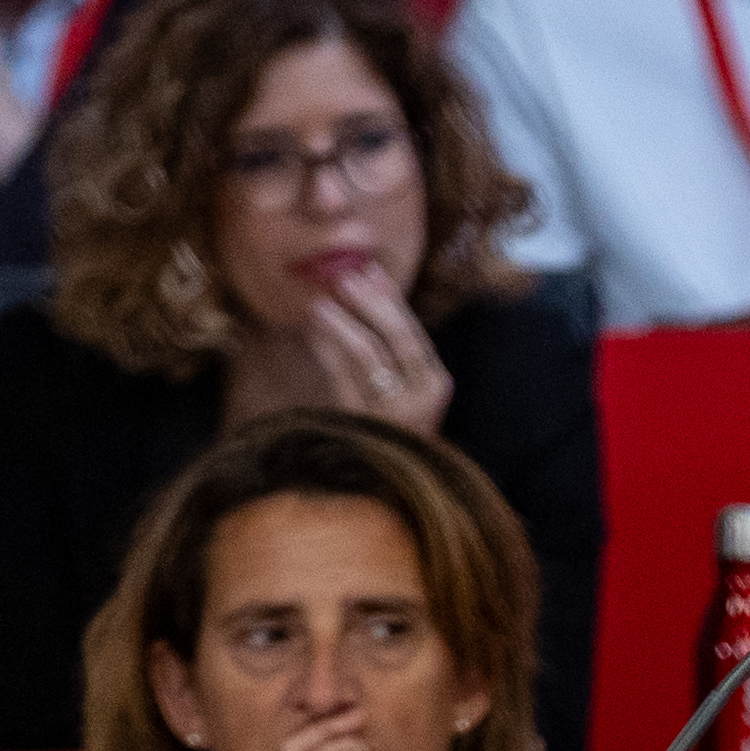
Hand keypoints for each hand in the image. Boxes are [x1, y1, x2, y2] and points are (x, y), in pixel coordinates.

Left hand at [301, 264, 451, 436]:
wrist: (390, 480)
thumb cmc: (397, 423)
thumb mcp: (407, 383)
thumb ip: (394, 337)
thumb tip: (374, 278)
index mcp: (436, 383)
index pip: (413, 332)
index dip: (390, 299)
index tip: (369, 270)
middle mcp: (420, 397)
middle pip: (396, 338)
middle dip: (368, 304)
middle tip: (344, 279)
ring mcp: (392, 411)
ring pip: (367, 355)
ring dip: (341, 323)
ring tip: (320, 302)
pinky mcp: (363, 421)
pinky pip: (341, 376)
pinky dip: (326, 349)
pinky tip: (313, 331)